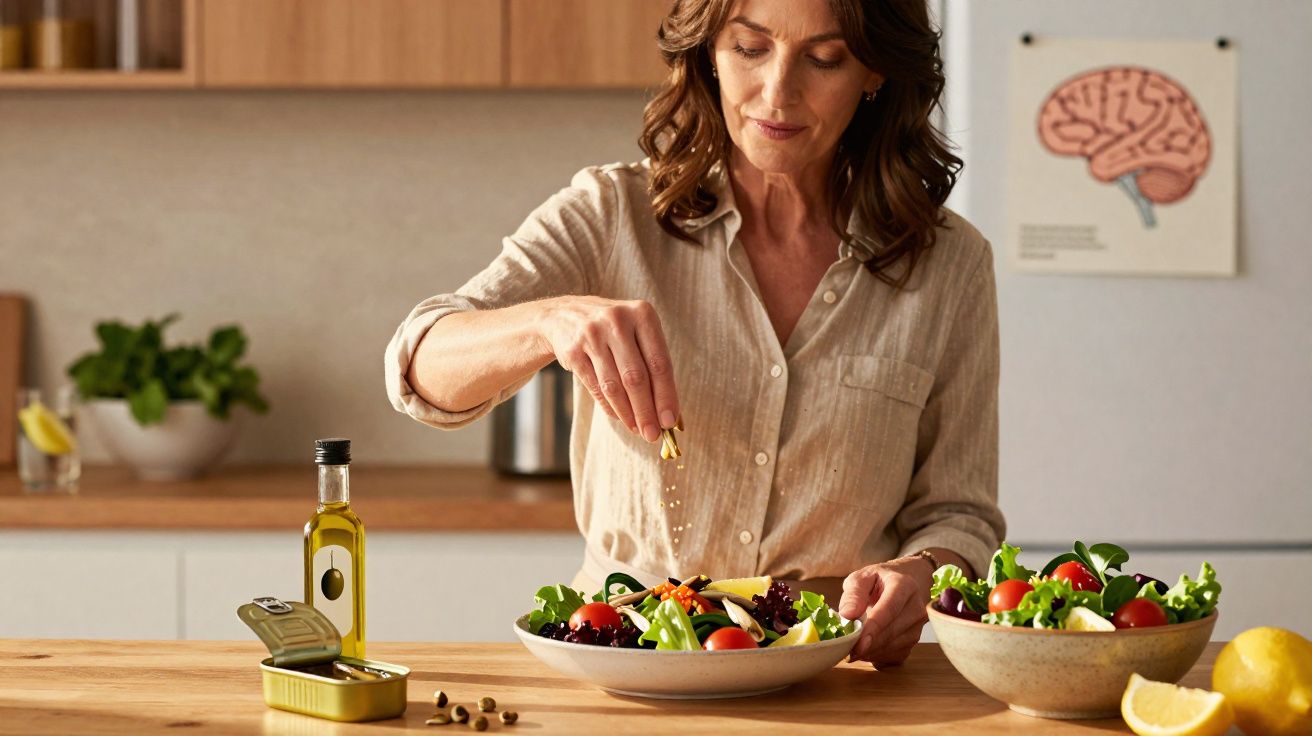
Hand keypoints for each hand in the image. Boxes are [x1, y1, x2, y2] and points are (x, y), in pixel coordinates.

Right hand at [536, 296, 679, 441]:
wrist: (565, 315)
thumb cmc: (614, 331)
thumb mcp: (637, 333)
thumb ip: (654, 365)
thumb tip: (670, 412)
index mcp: (642, 314)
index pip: (659, 362)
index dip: (666, 395)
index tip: (670, 421)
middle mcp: (617, 320)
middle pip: (636, 377)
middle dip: (646, 411)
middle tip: (653, 434)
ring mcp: (592, 335)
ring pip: (614, 385)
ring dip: (628, 413)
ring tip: (638, 429)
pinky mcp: (573, 350)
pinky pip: (595, 387)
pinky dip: (609, 407)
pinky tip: (620, 417)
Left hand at [838, 556, 932, 666]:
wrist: (899, 586)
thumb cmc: (876, 582)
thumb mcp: (861, 578)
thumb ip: (853, 594)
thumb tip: (847, 615)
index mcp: (905, 585)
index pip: (890, 609)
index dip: (874, 628)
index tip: (858, 643)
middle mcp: (916, 608)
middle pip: (892, 632)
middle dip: (867, 644)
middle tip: (845, 650)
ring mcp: (917, 627)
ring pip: (892, 647)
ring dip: (870, 651)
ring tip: (851, 646)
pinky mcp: (913, 643)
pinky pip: (893, 656)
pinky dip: (876, 656)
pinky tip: (864, 648)